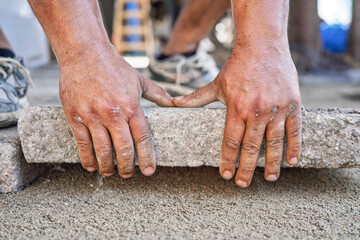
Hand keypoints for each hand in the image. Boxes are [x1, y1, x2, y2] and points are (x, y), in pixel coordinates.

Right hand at [59, 44, 173, 176]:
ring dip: (107, 167)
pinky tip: (91, 166)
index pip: (142, 138)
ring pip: (102, 150)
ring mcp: (92, 115)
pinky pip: (82, 143)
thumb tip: (173, 103)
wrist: (84, 53)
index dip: (147, 157)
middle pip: (123, 149)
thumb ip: (157, 93)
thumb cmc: (114, 66)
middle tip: (129, 175)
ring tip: (111, 173)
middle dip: (127, 167)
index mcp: (131, 106)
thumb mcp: (139, 79)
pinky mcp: (75, 115)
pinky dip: (87, 158)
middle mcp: (113, 113)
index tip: (149, 171)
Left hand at [173, 44, 301, 186]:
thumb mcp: (216, 83)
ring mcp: (276, 108)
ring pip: (274, 143)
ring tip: (268, 178)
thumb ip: (196, 98)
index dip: (227, 160)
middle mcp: (256, 111)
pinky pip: (295, 130)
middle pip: (251, 147)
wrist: (262, 45)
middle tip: (242, 184)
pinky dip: (294, 147)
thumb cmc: (237, 66)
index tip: (225, 175)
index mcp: (236, 108)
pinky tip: (291, 161)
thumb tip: (175, 103)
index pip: (230, 141)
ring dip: (271, 163)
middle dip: (246, 169)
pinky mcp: (293, 103)